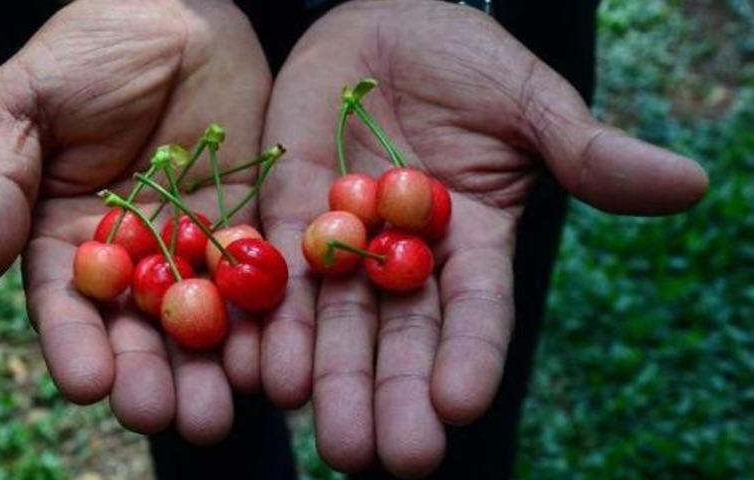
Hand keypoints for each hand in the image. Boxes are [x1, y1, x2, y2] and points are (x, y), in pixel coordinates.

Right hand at [0, 0, 270, 443]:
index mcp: (70, 237)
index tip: (91, 384)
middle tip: (165, 417)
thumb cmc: (88, 49)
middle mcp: (136, 255)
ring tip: (222, 407)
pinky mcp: (253, 222)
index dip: (76, 346)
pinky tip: (274, 356)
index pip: (68, 305)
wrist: (175, 9)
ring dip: (213, 367)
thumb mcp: (24, 106)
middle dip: (152, 376)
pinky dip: (268, 318)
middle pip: (141, 330)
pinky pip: (262, 277)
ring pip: (206, 319)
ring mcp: (198, 243)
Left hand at [259, 1, 706, 475]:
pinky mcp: (288, 213)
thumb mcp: (529, 103)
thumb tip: (689, 183)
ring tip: (318, 425)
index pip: (477, 311)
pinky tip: (258, 366)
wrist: (383, 23)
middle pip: (400, 337)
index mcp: (473, 241)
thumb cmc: (467, 59)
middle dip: (392, 394)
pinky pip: (275, 272)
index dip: (471, 355)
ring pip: (333, 320)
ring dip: (325, 376)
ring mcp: (344, 240)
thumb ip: (587, 151)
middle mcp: (406, 257)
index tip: (460, 404)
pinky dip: (267, 318)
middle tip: (386, 454)